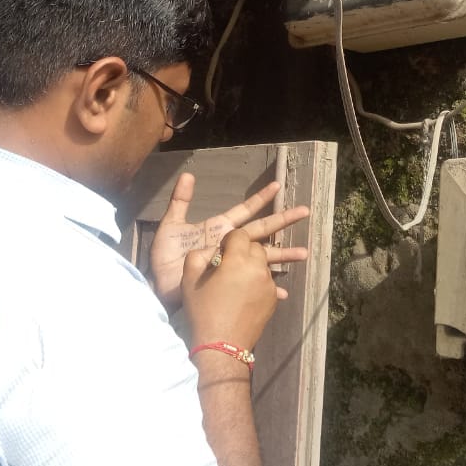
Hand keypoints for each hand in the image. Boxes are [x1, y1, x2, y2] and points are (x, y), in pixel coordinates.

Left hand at [149, 174, 308, 309]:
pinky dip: (269, 288)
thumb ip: (180, 201)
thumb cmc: (165, 257)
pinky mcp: (230, 282)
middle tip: (305, 211)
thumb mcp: (171, 225)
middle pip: (263, 230)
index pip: (245, 210)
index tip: (277, 186)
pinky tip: (283, 291)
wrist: (159, 285)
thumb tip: (187, 174)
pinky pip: (253, 284)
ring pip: (264, 256)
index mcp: (220, 228)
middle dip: (283, 220)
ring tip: (304, 253)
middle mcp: (231, 245)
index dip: (261, 198)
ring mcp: (233, 264)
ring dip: (283, 255)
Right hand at [182, 229, 284, 350]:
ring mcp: (269, 285)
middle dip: (243, 251)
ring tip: (238, 279)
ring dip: (252, 266)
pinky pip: (267, 281)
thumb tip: (210, 251)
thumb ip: (197, 257)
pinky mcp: (273, 299)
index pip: (239, 235)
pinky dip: (258, 282)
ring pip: (263, 264)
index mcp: (238, 260)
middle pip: (255, 247)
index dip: (229, 240)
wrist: (222, 346)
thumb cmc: (203, 312)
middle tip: (229, 264)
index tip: (221, 251)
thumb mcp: (189, 281)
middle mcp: (258, 268)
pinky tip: (246, 293)